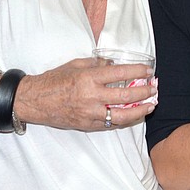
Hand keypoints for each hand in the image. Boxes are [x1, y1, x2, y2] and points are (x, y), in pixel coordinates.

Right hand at [17, 57, 156, 131]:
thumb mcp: (76, 64)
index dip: (137, 72)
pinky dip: (124, 120)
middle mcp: (91, 96)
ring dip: (140, 110)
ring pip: (122, 115)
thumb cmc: (54, 80)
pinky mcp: (87, 125)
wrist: (35, 101)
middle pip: (126, 96)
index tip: (148, 70)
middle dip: (144, 92)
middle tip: (154, 88)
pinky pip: (110, 124)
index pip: (120, 73)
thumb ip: (97, 64)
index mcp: (89, 78)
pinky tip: (134, 115)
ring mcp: (90, 113)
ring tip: (151, 105)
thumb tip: (115, 64)